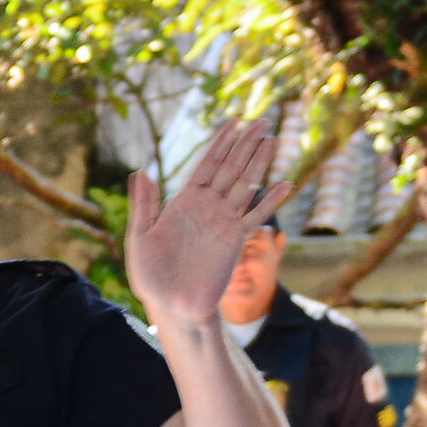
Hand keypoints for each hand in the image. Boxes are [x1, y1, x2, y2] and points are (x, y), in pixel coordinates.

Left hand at [123, 120, 297, 324]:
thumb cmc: (152, 276)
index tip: (234, 122)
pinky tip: (285, 184)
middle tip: (263, 120)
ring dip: (260, 163)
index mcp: (184, 202)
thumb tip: (140, 171)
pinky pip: (257, 217)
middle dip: (246, 144)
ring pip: (246, 185)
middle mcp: (208, 207)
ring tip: (274, 139)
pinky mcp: (236, 241)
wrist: (172, 307)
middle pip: (231, 167)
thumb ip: (144, 205)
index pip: (207, 164)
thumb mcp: (140, 237)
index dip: (221, 142)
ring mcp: (224, 223)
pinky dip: (271, 201)